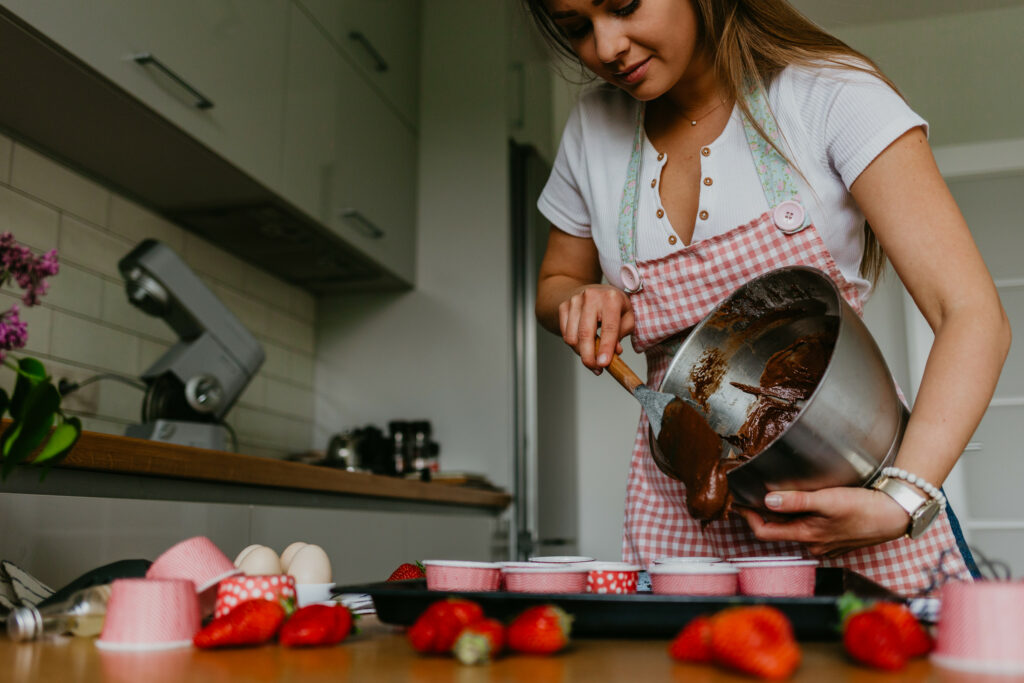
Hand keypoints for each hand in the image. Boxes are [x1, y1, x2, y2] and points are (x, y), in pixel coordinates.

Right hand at [558, 284, 634, 372]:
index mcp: (611, 298)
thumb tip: (614, 351)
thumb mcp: (626, 316)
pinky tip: (583, 344)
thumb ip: (622, 333)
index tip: (603, 364)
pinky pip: (565, 334)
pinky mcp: (563, 306)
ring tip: (591, 355)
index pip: (609, 327)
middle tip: (595, 369)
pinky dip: (574, 345)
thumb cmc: (612, 305)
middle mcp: (591, 296)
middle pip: (586, 333)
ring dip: (581, 352)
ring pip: (572, 337)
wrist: (591, 290)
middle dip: (589, 356)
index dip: (606, 347)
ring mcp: (575, 300)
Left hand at [734, 487, 910, 556]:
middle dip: (763, 514)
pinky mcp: (836, 539)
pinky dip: (802, 518)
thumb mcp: (828, 500)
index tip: (738, 502)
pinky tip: (806, 504)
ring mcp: (825, 544)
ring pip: (795, 529)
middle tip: (752, 495)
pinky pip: (810, 529)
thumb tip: (767, 501)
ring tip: (776, 494)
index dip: (748, 518)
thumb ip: (797, 501)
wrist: (896, 516)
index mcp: (806, 536)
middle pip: (778, 530)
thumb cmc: (864, 508)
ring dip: (784, 515)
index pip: (764, 533)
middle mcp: (813, 545)